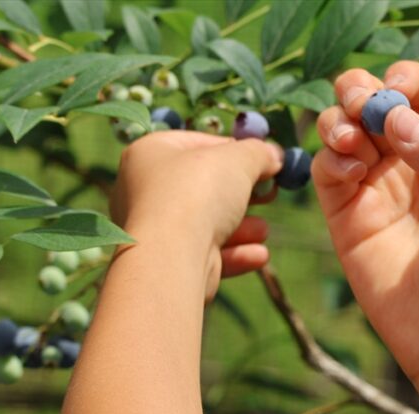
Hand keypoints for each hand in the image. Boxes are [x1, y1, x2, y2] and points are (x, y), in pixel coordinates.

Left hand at [110, 131, 281, 296]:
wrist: (171, 257)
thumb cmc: (197, 193)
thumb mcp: (238, 159)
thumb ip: (258, 152)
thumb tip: (273, 155)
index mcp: (150, 153)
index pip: (199, 145)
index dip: (237, 150)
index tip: (267, 160)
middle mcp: (144, 190)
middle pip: (204, 187)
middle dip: (242, 193)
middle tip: (270, 194)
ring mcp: (154, 230)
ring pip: (206, 224)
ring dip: (242, 227)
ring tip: (263, 230)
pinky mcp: (166, 264)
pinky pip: (204, 254)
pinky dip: (234, 254)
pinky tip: (259, 255)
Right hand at [312, 61, 418, 396]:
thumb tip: (394, 116)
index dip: (405, 79)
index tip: (394, 87)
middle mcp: (411, 163)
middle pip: (374, 104)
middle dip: (359, 91)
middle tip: (358, 102)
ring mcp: (375, 189)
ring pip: (342, 132)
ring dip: (338, 122)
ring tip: (349, 139)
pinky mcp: (346, 218)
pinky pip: (326, 172)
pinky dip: (329, 160)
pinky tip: (347, 171)